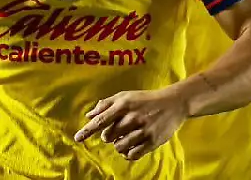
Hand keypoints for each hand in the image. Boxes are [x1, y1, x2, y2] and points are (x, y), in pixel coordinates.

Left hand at [74, 89, 188, 160]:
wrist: (173, 103)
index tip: (77, 139)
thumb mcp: (126, 96)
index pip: (100, 120)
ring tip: (126, 138)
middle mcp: (132, 117)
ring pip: (119, 147)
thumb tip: (89, 115)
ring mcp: (143, 130)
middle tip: (118, 130)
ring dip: (119, 145)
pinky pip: (133, 154)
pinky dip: (128, 153)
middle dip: (109, 136)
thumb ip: (107, 104)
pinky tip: (132, 146)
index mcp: (124, 105)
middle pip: (108, 136)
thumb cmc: (145, 99)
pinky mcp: (152, 141)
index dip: (87, 131)